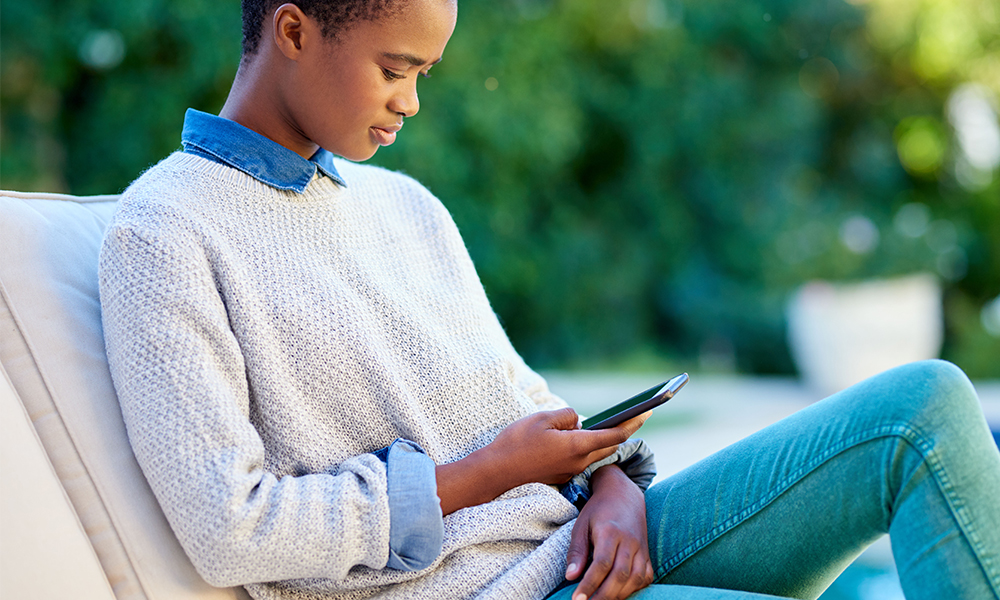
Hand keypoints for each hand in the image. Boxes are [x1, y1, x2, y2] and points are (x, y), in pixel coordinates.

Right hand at [435, 408, 648, 514]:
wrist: (495, 473)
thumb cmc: (516, 443)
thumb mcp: (542, 418)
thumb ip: (566, 416)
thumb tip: (577, 422)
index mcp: (577, 445)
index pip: (614, 435)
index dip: (633, 422)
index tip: (648, 412)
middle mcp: (578, 462)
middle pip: (609, 446)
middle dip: (623, 431)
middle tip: (634, 415)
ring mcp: (570, 471)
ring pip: (594, 452)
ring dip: (602, 439)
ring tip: (605, 423)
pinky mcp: (560, 475)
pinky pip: (579, 458)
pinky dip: (584, 447)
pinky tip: (576, 436)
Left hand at [565, 465, 653, 599]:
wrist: (624, 494)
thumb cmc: (598, 510)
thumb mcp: (581, 525)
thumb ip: (577, 551)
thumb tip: (571, 577)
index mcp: (610, 532)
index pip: (602, 564)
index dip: (590, 584)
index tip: (577, 598)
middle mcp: (629, 541)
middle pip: (620, 575)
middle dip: (604, 595)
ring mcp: (641, 548)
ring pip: (636, 578)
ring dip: (619, 595)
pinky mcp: (648, 553)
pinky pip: (646, 576)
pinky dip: (635, 588)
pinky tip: (620, 593)